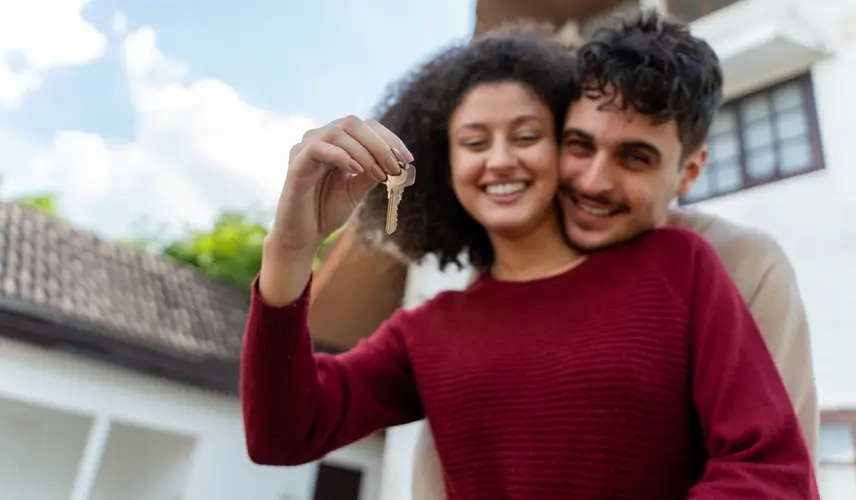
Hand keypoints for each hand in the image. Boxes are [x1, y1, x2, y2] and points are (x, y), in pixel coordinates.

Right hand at [269, 115, 413, 254]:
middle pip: (352, 123)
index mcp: (335, 143)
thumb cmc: (327, 210)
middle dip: (379, 144)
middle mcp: (319, 139)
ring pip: (338, 133)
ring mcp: (305, 149)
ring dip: (364, 152)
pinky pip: (318, 148)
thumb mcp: (357, 189)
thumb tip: (398, 162)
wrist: (304, 235)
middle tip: (394, 167)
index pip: (365, 126)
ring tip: (378, 174)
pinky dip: (342, 156)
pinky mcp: (296, 163)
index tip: (408, 159)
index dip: (389, 138)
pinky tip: (356, 171)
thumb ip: (373, 172)